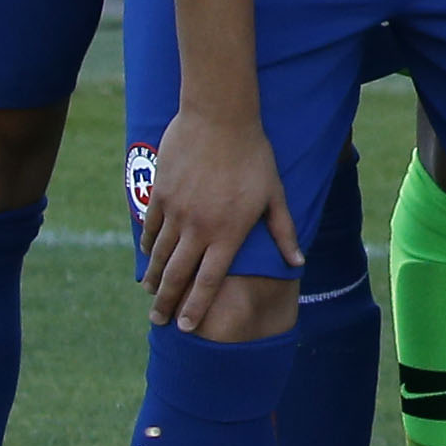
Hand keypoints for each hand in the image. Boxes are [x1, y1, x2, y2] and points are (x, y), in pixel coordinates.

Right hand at [135, 99, 301, 328]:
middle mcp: (198, 228)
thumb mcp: (275, 194)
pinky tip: (146, 256)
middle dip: (166, 303)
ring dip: (153, 278)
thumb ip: (283, 232)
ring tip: (150, 295)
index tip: (186, 327)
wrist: (220, 118)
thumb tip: (298, 263)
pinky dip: (148, 246)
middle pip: (176, 275)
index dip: (195, 307)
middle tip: (158, 321)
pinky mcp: (160, 194)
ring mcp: (176, 212)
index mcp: (228, 233)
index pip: (208, 281)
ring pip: (159, 254)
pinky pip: (151, 227)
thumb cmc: (254, 155)